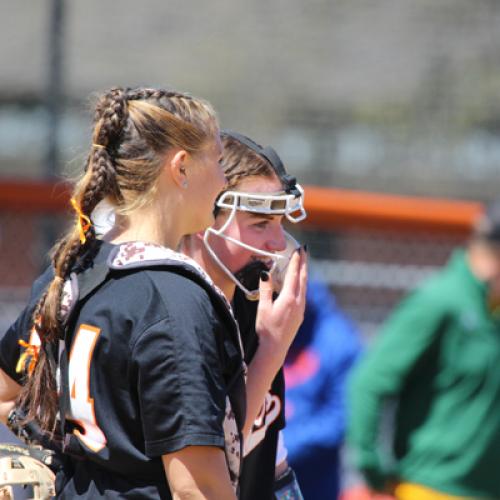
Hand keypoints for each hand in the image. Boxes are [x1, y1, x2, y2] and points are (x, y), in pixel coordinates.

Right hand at [255, 246, 306, 367]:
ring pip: (305, 286)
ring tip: (303, 263)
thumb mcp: (263, 307)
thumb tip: (265, 272)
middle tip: (304, 250)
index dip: (296, 261)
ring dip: (304, 273)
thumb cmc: (266, 328)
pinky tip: (300, 283)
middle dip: (304, 263)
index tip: (298, 249)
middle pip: (303, 278)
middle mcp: (298, 302)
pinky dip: (302, 283)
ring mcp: (301, 308)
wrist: (275, 348)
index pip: (293, 274)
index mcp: (289, 298)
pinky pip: (303, 294)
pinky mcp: (300, 314)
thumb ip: (265, 289)